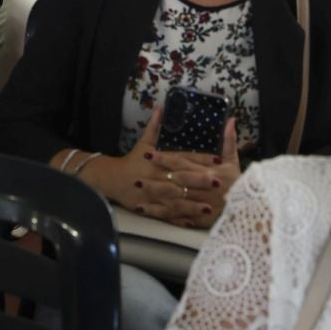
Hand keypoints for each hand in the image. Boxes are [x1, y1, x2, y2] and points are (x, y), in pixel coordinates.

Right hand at [87, 106, 230, 229]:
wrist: (113, 179)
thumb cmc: (132, 160)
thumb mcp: (144, 143)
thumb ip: (154, 126)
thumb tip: (160, 108)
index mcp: (159, 161)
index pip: (183, 159)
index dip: (200, 159)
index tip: (217, 160)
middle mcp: (158, 177)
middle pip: (181, 179)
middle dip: (199, 181)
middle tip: (218, 182)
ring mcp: (155, 194)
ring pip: (176, 200)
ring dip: (192, 205)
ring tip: (208, 208)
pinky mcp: (151, 207)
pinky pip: (167, 214)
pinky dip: (178, 218)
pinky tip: (192, 222)